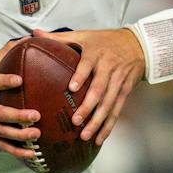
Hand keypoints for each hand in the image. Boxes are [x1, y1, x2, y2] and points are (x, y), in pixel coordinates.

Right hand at [0, 40, 41, 160]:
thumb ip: (7, 53)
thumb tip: (30, 37)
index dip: (5, 81)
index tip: (20, 80)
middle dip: (16, 116)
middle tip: (36, 115)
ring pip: (0, 132)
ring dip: (19, 135)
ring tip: (36, 133)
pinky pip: (1, 145)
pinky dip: (16, 151)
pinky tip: (32, 153)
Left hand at [32, 27, 144, 144]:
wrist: (138, 44)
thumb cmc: (104, 41)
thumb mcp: (84, 35)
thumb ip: (59, 38)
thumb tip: (34, 34)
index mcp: (96, 53)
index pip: (88, 65)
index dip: (81, 75)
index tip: (72, 87)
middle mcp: (109, 68)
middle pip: (99, 89)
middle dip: (88, 107)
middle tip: (75, 121)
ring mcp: (119, 81)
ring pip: (109, 103)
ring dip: (98, 121)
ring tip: (85, 135)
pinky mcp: (125, 91)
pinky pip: (117, 110)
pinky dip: (109, 125)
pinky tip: (99, 138)